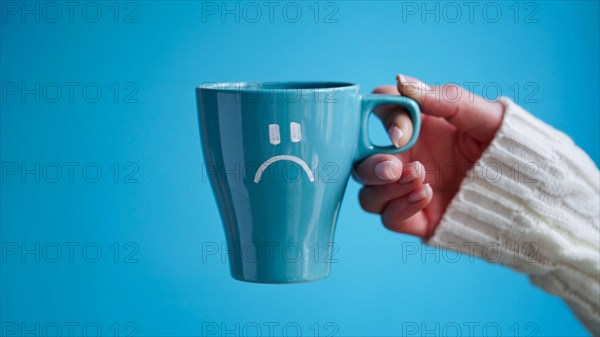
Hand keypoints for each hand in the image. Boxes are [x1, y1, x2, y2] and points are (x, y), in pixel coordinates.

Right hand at [353, 74, 504, 237]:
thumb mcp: (481, 115)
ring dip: (384, 187)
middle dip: (371, 165)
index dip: (380, 119)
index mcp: (415, 129)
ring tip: (420, 179)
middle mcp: (405, 159)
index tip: (402, 132)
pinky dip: (401, 207)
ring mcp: (407, 191)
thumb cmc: (506, 147)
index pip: (377, 114)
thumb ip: (442, 98)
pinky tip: (427, 195)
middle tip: (394, 167)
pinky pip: (389, 218)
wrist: (529, 190)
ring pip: (368, 194)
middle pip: (361, 162)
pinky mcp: (416, 219)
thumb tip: (402, 81)